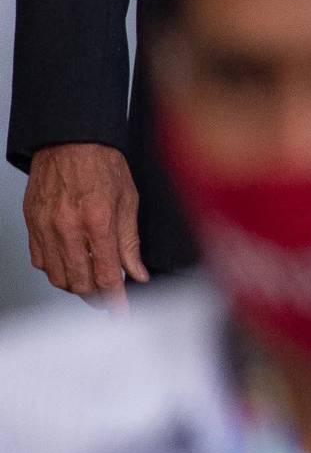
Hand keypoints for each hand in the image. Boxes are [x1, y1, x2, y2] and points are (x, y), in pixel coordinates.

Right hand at [24, 143, 146, 306]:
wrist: (70, 140)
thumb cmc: (103, 163)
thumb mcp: (129, 199)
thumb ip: (131, 241)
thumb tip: (137, 273)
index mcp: (97, 221)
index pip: (106, 275)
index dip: (116, 300)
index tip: (122, 313)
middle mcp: (68, 228)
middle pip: (80, 283)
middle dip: (97, 298)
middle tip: (110, 299)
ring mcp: (45, 228)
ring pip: (58, 277)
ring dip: (77, 286)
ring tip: (93, 283)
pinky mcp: (32, 225)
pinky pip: (42, 262)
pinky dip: (58, 270)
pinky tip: (72, 264)